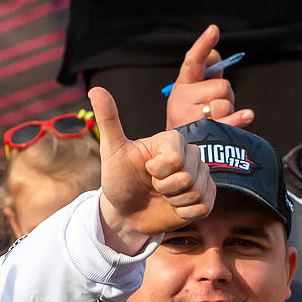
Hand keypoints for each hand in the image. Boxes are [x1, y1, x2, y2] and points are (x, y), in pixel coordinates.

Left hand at [90, 85, 211, 250]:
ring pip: (196, 192)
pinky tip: (173, 206)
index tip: (146, 169)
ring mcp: (201, 176)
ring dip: (174, 200)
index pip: (176, 157)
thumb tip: (95, 89)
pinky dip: (184, 212)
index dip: (158, 170)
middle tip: (153, 185)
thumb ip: (109, 119)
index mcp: (171, 140)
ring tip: (163, 195)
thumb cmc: (119, 178)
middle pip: (188, 176)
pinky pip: (202, 207)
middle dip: (165, 187)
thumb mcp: (112, 150)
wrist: (126, 212)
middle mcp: (190, 154)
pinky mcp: (206, 197)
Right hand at [163, 24, 252, 128]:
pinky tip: (247, 115)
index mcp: (182, 86)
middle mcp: (182, 100)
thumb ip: (207, 74)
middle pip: (221, 85)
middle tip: (215, 107)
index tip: (214, 30)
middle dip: (225, 95)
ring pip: (226, 103)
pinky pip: (230, 119)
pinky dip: (241, 117)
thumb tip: (216, 53)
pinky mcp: (205, 134)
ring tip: (215, 121)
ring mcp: (192, 118)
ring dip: (228, 112)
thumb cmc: (192, 118)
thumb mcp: (193, 94)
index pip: (193, 61)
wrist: (181, 151)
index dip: (203, 44)